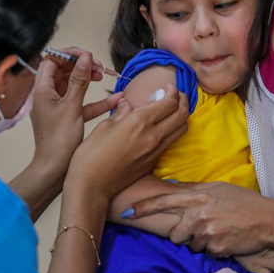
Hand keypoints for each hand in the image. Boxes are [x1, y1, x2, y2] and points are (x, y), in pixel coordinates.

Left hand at [29, 50, 121, 176]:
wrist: (54, 170)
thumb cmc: (58, 140)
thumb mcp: (72, 106)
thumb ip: (79, 80)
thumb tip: (85, 57)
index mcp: (42, 89)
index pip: (52, 60)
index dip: (69, 55)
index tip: (88, 56)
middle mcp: (48, 95)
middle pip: (64, 70)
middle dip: (82, 66)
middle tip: (99, 68)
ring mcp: (57, 106)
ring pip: (74, 85)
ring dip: (89, 79)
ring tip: (105, 77)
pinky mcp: (67, 117)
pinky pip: (82, 103)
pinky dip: (96, 100)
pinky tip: (116, 99)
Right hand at [65, 84, 188, 203]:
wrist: (92, 185)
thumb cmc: (91, 155)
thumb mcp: (104, 126)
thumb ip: (120, 112)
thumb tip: (128, 103)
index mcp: (139, 122)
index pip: (169, 103)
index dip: (173, 91)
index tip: (168, 87)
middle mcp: (152, 136)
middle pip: (182, 114)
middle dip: (182, 100)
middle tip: (175, 95)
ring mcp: (155, 151)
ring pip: (181, 129)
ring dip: (181, 116)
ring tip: (172, 109)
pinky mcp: (153, 162)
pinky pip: (170, 141)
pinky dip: (172, 129)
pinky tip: (161, 126)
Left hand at [126, 182, 273, 257]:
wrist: (267, 220)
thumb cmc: (244, 202)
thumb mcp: (218, 189)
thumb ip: (194, 190)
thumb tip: (173, 188)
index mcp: (197, 197)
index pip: (163, 201)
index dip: (142, 207)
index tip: (126, 212)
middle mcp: (198, 214)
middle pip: (175, 233)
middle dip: (183, 235)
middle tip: (201, 229)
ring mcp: (206, 233)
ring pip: (191, 245)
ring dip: (201, 242)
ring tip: (219, 232)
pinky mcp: (215, 248)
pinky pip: (206, 253)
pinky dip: (214, 249)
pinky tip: (227, 239)